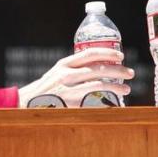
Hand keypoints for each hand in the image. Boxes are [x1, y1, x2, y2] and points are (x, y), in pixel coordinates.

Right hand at [17, 47, 134, 107]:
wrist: (27, 103)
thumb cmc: (46, 89)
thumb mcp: (57, 73)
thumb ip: (74, 69)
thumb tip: (97, 66)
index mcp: (65, 63)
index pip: (90, 53)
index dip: (108, 53)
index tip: (120, 56)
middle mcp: (67, 73)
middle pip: (98, 68)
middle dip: (117, 69)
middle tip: (130, 72)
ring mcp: (69, 88)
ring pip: (99, 84)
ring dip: (116, 85)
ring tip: (127, 88)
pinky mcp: (72, 102)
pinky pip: (94, 99)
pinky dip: (106, 99)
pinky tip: (115, 101)